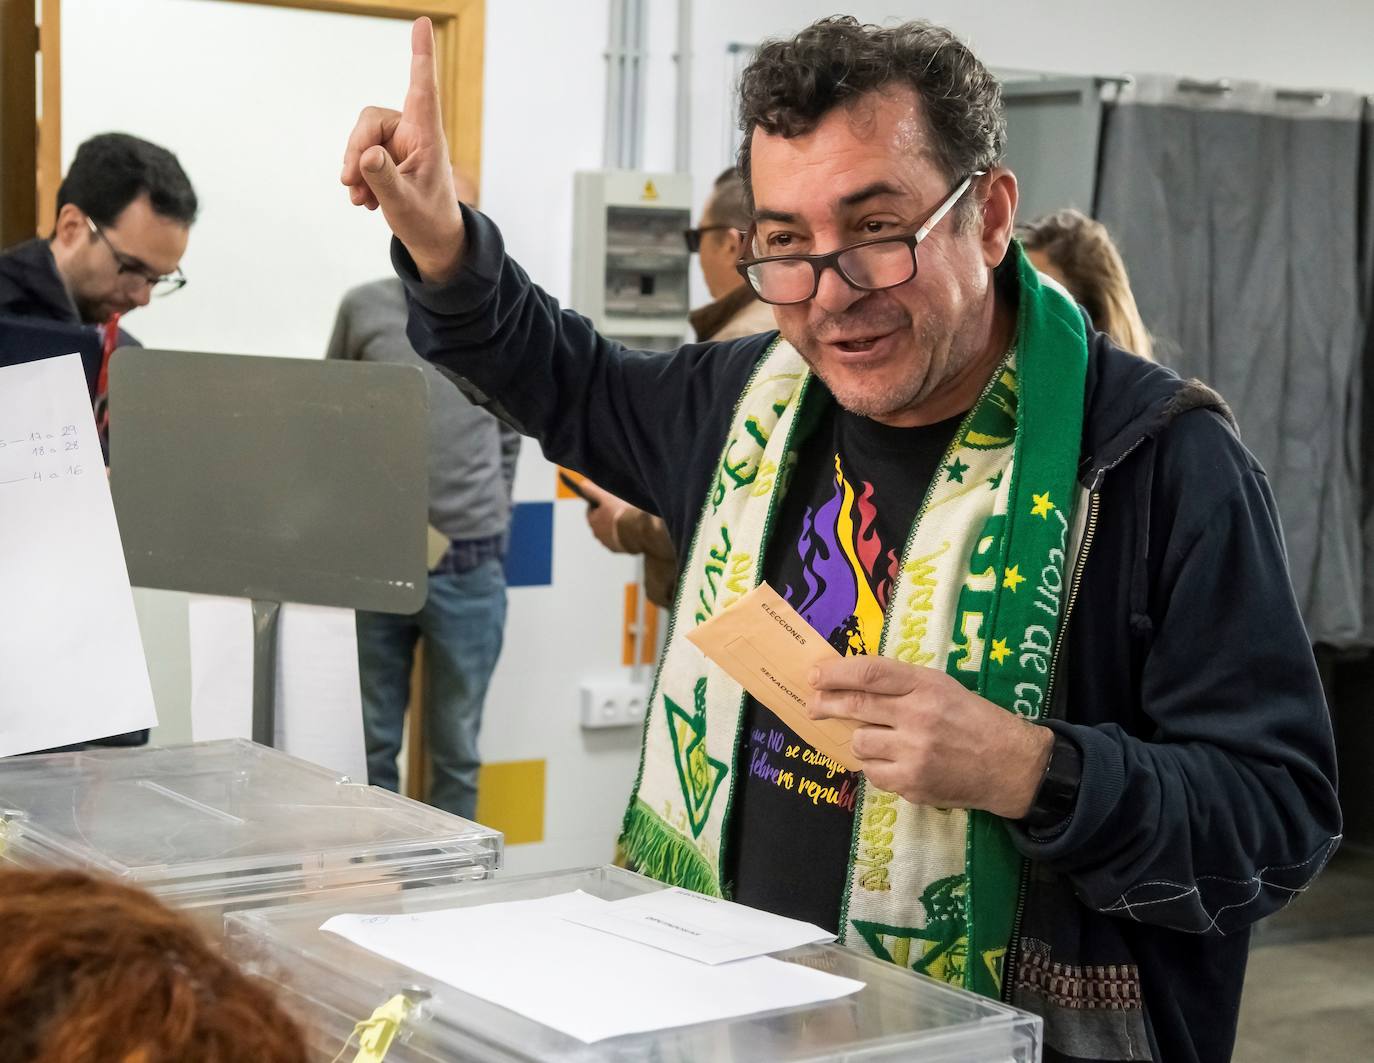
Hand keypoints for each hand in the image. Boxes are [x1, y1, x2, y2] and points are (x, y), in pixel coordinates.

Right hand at [341, 18, 464, 281]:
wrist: (432, 240)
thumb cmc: (427, 221)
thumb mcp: (403, 205)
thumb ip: (384, 180)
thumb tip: (366, 154)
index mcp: (428, 138)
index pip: (423, 89)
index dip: (421, 56)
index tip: (424, 22)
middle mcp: (413, 133)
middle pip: (371, 120)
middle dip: (355, 150)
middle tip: (350, 183)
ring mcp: (399, 143)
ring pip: (361, 138)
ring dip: (355, 169)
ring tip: (361, 200)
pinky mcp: (386, 155)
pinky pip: (360, 153)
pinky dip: (358, 177)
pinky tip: (364, 201)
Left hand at [578, 480, 631, 552]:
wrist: (638, 530)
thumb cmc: (621, 513)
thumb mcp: (606, 497)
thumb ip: (593, 490)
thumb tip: (581, 484)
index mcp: (592, 522)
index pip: (590, 511)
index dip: (598, 505)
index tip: (607, 501)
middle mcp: (597, 534)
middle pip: (599, 523)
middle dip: (606, 517)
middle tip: (618, 510)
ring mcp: (607, 543)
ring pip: (609, 533)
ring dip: (614, 527)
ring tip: (626, 520)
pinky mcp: (618, 549)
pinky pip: (618, 541)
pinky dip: (622, 536)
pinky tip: (630, 530)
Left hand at [809, 656, 1052, 818]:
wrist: (1009, 764)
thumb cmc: (971, 719)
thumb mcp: (942, 687)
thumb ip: (901, 684)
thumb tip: (849, 683)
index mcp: (926, 686)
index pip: (870, 674)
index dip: (836, 673)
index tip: (815, 676)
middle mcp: (918, 716)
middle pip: (856, 706)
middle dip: (826, 704)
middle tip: (812, 706)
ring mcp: (914, 752)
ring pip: (860, 743)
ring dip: (862, 741)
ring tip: (880, 741)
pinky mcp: (912, 783)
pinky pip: (872, 773)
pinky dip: (876, 767)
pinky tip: (894, 762)